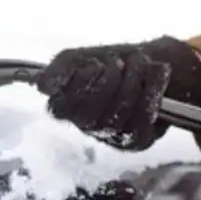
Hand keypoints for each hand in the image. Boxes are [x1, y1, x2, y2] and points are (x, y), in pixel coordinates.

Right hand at [37, 36, 200, 150]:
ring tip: (139, 62)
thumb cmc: (107, 62)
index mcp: (65, 108)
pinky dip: (150, 92)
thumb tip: (43, 85)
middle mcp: (86, 127)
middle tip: (119, 62)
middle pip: (88, 116)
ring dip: (130, 83)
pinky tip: (157, 73)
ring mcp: (111, 137)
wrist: (147, 64)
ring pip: (115, 118)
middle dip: (107, 83)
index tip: (96, 63)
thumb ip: (57, 69)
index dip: (79, 85)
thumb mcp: (76, 58)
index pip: (60, 107)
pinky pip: (141, 122)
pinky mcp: (137, 141)